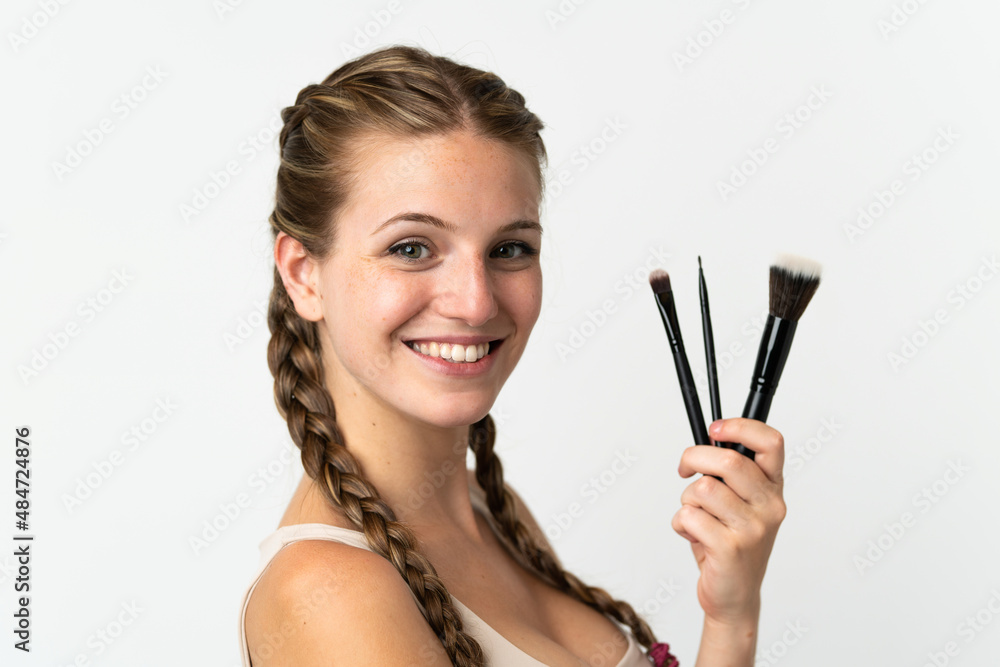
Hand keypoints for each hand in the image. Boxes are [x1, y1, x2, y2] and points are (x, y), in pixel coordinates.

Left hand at [670, 418, 785, 625]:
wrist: (734, 595)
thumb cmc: (730, 543)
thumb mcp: (739, 503)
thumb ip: (730, 474)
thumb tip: (708, 440)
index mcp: (773, 488)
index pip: (771, 443)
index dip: (741, 426)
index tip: (715, 428)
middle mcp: (770, 506)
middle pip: (728, 461)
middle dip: (694, 458)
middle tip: (684, 468)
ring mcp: (753, 529)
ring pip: (702, 488)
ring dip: (687, 499)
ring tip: (695, 515)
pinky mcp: (731, 548)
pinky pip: (689, 516)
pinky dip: (680, 523)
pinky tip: (692, 535)